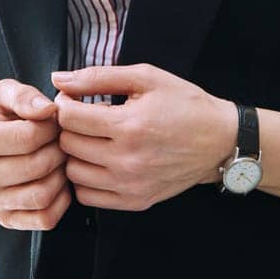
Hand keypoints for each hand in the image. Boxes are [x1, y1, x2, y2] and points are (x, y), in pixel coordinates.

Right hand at [0, 79, 71, 230]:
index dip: (52, 126)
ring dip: (61, 175)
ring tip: (59, 158)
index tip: (54, 120)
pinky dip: (61, 200)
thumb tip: (48, 110)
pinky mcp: (6, 219)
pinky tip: (58, 180)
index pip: (28, 137)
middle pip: (37, 167)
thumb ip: (24, 96)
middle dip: (59, 149)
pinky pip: (44, 218)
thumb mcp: (4, 93)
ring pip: (41, 195)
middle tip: (61, 140)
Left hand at [49, 63, 235, 211]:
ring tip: (91, 140)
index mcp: (130, 125)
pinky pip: (87, 196)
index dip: (65, 104)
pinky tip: (98, 162)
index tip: (73, 100)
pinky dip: (85, 179)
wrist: (220, 140)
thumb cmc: (184, 104)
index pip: (70, 118)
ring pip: (73, 173)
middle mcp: (128, 160)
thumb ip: (99, 77)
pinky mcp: (135, 201)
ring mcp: (131, 185)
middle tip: (83, 119)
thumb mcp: (146, 78)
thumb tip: (59, 79)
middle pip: (68, 145)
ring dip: (75, 154)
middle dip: (69, 128)